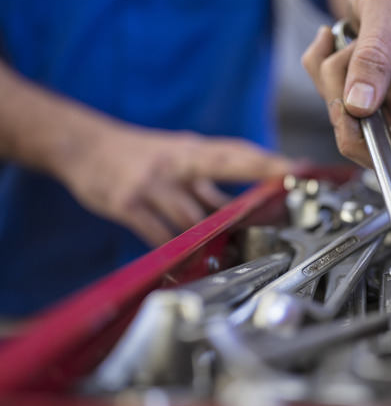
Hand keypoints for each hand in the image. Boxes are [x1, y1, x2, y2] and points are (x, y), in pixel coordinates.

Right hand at [59, 124, 292, 245]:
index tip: (294, 168)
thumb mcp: (177, 159)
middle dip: (255, 176)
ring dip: (210, 236)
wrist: (82, 145)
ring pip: (190, 215)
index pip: (236, 152)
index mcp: (191, 149)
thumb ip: (209, 183)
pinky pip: (157, 233)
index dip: (265, 160)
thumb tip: (246, 206)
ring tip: (229, 252)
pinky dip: (173, 249)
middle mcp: (175, 162)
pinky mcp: (127, 203)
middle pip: (222, 166)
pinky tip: (183, 261)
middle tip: (280, 194)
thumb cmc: (141, 155)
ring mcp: (151, 183)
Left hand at [303, 0, 390, 202]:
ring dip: (333, 86)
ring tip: (339, 45)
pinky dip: (323, 74)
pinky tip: (331, 44)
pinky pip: (338, 101)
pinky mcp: (374, 91)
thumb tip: (362, 107)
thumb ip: (375, 54)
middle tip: (337, 86)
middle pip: (389, 135)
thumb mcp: (387, 4)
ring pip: (357, 121)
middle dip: (351, 118)